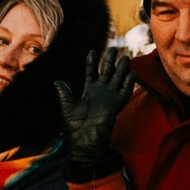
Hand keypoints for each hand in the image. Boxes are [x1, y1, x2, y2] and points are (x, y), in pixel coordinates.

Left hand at [59, 45, 136, 180]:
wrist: (84, 142)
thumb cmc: (75, 128)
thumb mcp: (67, 108)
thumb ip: (64, 94)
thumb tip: (57, 81)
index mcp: (88, 91)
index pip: (91, 72)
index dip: (92, 62)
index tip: (92, 51)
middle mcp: (100, 92)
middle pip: (107, 72)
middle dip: (110, 60)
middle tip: (113, 48)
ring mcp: (109, 97)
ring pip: (117, 79)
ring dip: (121, 68)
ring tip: (125, 57)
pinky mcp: (117, 105)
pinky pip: (125, 91)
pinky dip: (129, 83)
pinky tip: (132, 73)